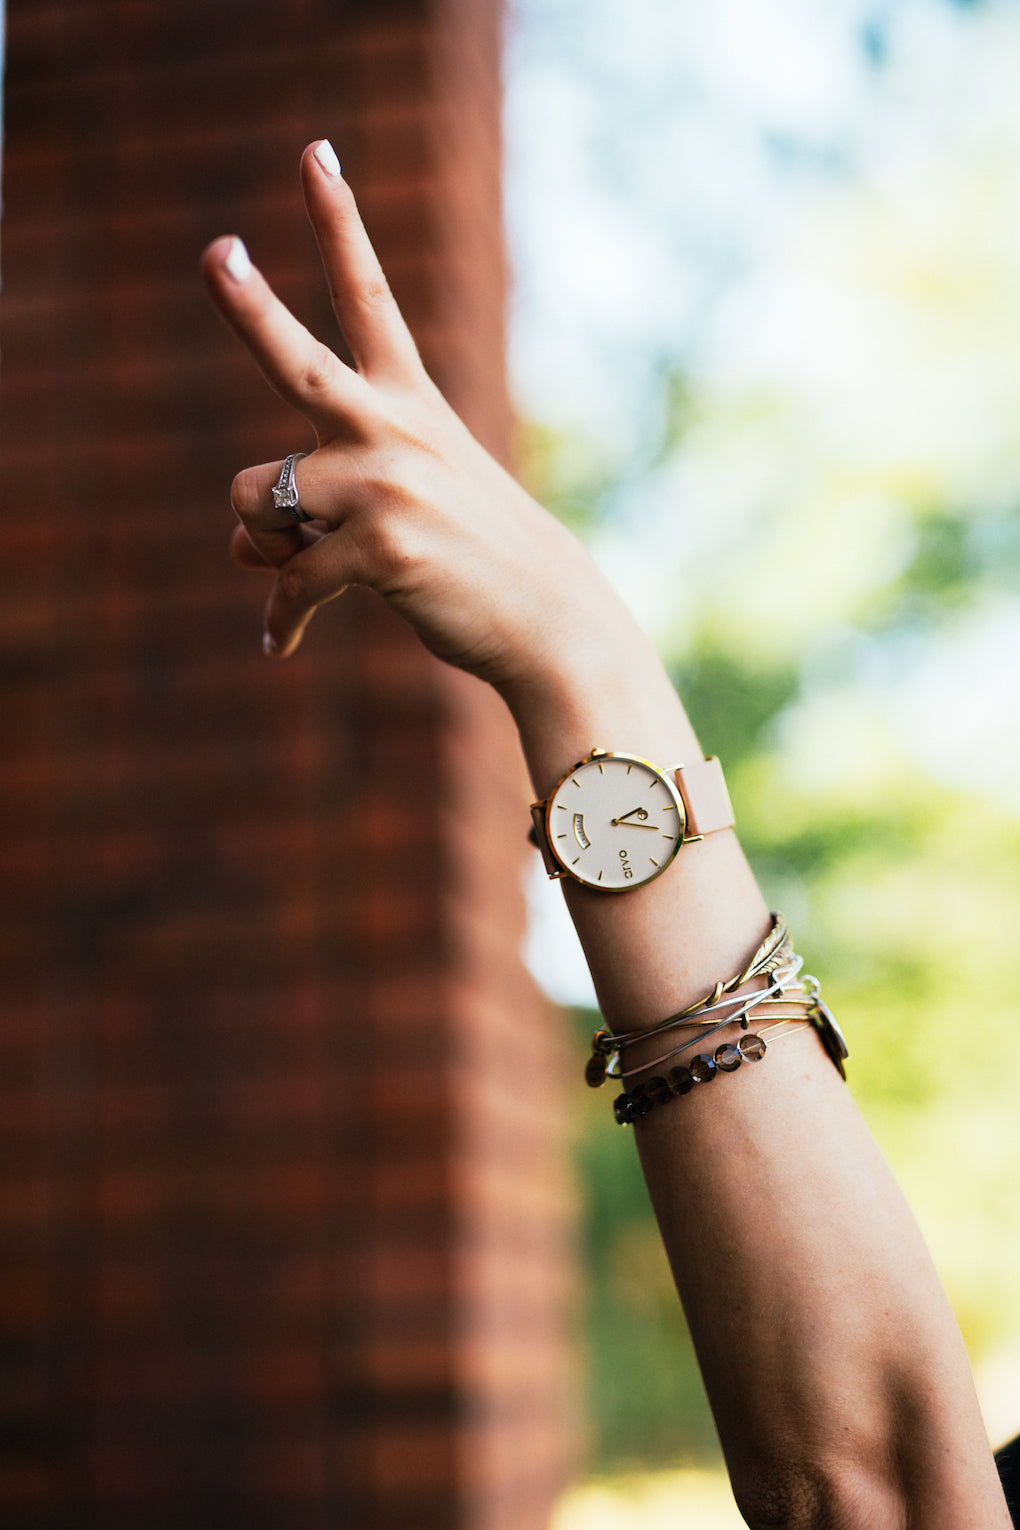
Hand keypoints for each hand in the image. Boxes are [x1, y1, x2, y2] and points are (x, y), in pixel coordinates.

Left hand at [201, 143, 620, 694]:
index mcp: (409, 405)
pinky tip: (274, 647)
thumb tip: (232, 547)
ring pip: (254, 497)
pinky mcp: (380, 548)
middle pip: (295, 360)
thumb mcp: (397, 519)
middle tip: (215, 252)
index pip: (368, 299)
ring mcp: (385, 486)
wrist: (549, 621)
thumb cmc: (475, 564)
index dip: (339, 225)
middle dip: (248, 304)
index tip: (317, 156)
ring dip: (262, 543)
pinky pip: (289, 584)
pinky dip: (278, 622)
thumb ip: (314, 515)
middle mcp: (393, 430)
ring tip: (298, 571)